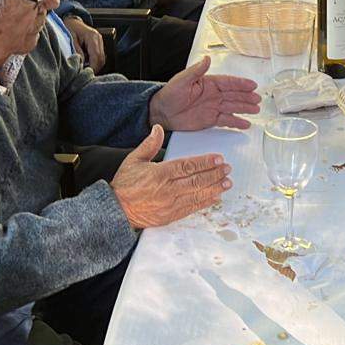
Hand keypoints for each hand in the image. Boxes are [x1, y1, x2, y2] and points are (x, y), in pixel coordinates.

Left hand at [62, 15, 106, 71]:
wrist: (72, 21)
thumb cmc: (69, 28)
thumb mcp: (70, 39)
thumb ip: (76, 51)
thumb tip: (82, 64)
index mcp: (92, 36)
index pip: (96, 56)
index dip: (92, 67)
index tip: (86, 74)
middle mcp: (98, 39)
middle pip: (102, 59)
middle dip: (95, 68)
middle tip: (85, 75)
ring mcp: (100, 41)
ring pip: (102, 58)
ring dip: (95, 65)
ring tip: (85, 70)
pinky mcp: (98, 44)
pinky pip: (99, 56)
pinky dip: (94, 62)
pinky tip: (87, 64)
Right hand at [111, 126, 231, 228]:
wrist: (116, 210)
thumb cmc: (125, 184)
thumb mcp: (134, 160)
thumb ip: (149, 144)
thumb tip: (158, 128)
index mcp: (160, 174)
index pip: (188, 166)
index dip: (205, 162)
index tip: (218, 158)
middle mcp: (167, 190)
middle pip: (197, 180)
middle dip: (215, 174)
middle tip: (227, 169)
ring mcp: (170, 205)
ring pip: (197, 195)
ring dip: (214, 188)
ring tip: (227, 183)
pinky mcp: (170, 216)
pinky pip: (191, 208)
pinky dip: (205, 203)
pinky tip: (215, 197)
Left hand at [149, 55, 260, 130]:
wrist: (161, 113)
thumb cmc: (169, 94)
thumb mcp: (182, 80)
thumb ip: (196, 71)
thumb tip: (206, 58)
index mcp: (208, 83)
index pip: (228, 82)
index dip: (241, 84)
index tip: (252, 85)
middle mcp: (213, 95)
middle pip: (234, 95)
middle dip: (247, 97)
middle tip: (258, 99)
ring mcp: (213, 107)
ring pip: (233, 107)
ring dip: (245, 108)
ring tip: (256, 110)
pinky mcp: (210, 120)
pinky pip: (226, 120)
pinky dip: (236, 122)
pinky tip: (245, 124)